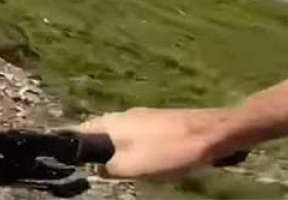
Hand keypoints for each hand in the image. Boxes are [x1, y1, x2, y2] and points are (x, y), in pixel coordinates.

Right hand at [80, 107, 238, 178]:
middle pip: (102, 134)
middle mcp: (122, 115)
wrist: (211, 133)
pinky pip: (141, 137)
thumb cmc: (168, 150)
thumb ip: (110, 168)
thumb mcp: (133, 167)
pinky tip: (155, 161)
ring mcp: (142, 116)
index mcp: (110, 122)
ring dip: (124, 153)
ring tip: (135, 170)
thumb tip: (98, 169)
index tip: (78, 163)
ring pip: (123, 136)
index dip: (75, 147)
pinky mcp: (160, 121)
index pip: (80, 131)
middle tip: (110, 171)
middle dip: (103, 153)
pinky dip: (142, 150)